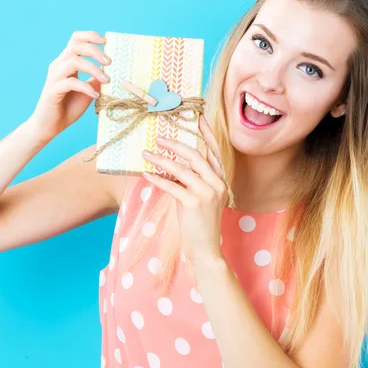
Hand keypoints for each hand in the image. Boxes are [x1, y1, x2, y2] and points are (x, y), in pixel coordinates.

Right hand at [25, 30, 110, 142]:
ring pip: (74, 61)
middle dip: (95, 51)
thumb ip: (96, 79)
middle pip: (76, 46)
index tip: (105, 41)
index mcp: (66, 62)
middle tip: (110, 62)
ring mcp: (54, 77)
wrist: (50, 126)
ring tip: (106, 80)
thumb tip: (111, 71)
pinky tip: (96, 95)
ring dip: (93, 69)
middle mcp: (58, 66)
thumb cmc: (68, 107)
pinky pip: (70, 82)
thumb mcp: (88, 90)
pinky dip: (86, 87)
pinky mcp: (52, 90)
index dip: (90, 36)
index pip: (75, 39)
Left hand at [141, 115, 226, 263]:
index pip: (214, 152)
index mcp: (221, 180)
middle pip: (196, 156)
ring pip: (182, 169)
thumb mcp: (203, 198)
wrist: (206, 249)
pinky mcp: (193, 204)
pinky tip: (146, 174)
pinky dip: (157, 178)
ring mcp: (207, 194)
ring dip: (161, 160)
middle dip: (176, 144)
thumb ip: (194, 180)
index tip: (198, 118)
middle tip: (160, 138)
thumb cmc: (200, 223)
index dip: (206, 134)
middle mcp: (217, 184)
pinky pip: (172, 186)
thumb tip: (173, 164)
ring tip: (146, 153)